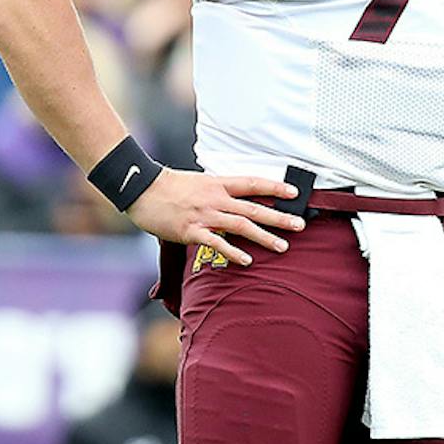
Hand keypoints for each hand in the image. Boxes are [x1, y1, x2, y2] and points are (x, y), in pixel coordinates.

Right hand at [126, 169, 304, 265]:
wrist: (142, 189)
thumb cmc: (171, 186)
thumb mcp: (200, 182)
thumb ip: (219, 191)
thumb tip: (238, 200)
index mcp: (219, 182)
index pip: (253, 183)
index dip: (275, 187)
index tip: (295, 192)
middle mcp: (216, 198)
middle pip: (254, 208)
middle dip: (279, 217)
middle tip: (300, 225)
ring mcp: (204, 215)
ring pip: (241, 225)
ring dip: (264, 237)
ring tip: (282, 247)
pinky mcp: (190, 231)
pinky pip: (216, 242)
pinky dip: (232, 252)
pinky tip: (246, 261)